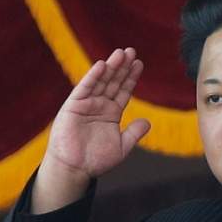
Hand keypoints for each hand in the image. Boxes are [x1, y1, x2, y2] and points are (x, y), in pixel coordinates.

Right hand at [32, 47, 150, 212]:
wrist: (74, 169)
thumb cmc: (95, 160)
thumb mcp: (122, 147)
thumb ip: (134, 133)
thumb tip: (148, 122)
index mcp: (110, 113)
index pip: (123, 91)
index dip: (131, 78)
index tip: (139, 63)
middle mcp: (99, 106)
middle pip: (113, 82)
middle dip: (122, 67)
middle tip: (132, 51)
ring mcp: (86, 104)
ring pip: (101, 82)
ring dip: (110, 67)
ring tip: (121, 53)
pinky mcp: (73, 106)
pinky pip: (84, 88)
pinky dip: (93, 77)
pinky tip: (102, 65)